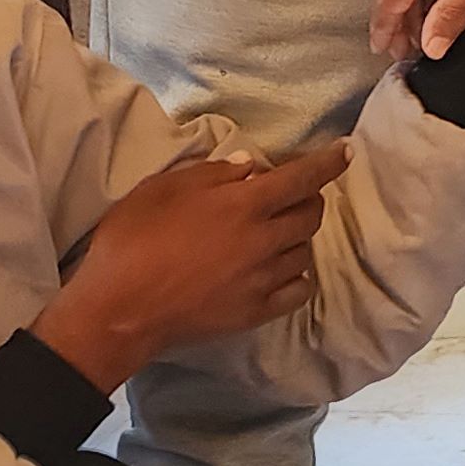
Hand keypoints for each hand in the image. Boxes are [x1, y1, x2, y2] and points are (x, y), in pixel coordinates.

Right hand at [30, 141, 353, 390]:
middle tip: (290, 195)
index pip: (301, 178)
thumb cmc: (132, 240)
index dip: (328, 163)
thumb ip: (211, 175)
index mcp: (242, 205)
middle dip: (309, 198)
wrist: (119, 309)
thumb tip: (250, 168)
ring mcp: (263, 280)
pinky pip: (298, 291)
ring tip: (276, 233)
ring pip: (305, 252)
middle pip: (311, 216)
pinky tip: (281, 270)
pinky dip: (297, 275)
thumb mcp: (161, 189)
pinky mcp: (256, 313)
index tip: (345, 152)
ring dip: (298, 236)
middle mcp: (263, 241)